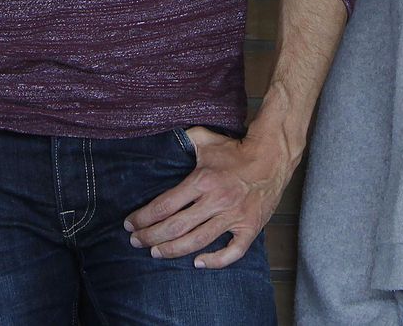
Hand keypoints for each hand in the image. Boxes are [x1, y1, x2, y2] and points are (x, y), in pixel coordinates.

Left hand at [123, 127, 289, 269]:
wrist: (272, 157)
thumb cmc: (236, 149)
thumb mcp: (205, 139)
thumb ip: (182, 141)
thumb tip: (160, 142)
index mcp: (202, 180)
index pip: (164, 205)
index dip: (143, 218)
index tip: (130, 224)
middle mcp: (216, 200)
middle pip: (175, 227)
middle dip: (150, 237)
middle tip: (136, 242)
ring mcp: (234, 216)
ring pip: (197, 242)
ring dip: (172, 251)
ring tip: (156, 253)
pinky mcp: (250, 227)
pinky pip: (232, 252)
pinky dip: (215, 261)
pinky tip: (198, 263)